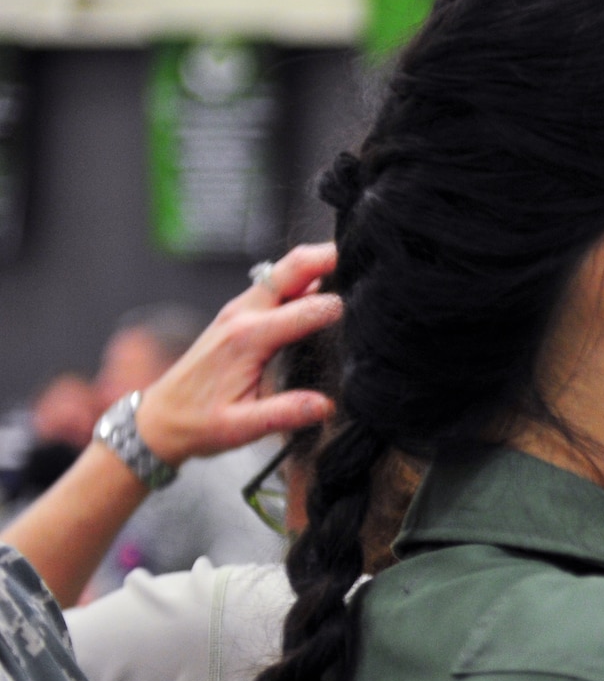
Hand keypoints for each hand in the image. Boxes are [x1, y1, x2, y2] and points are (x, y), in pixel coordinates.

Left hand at [133, 243, 342, 466]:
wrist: (158, 419)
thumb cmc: (198, 424)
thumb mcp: (241, 428)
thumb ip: (284, 414)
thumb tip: (326, 405)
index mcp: (247, 340)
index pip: (305, 311)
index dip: (339, 308)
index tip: (367, 310)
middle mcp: (241, 316)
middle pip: (289, 270)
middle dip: (324, 257)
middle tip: (360, 252)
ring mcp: (237, 312)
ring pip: (282, 272)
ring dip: (314, 263)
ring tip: (350, 263)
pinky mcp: (237, 316)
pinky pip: (273, 286)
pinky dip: (300, 278)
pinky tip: (322, 284)